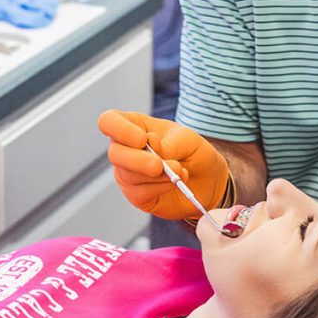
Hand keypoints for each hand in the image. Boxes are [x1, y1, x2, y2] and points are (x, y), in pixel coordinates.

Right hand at [97, 110, 229, 220]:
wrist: (209, 179)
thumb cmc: (194, 152)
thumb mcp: (188, 139)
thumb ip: (169, 143)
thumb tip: (153, 149)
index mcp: (133, 126)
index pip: (108, 122)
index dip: (120, 130)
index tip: (142, 139)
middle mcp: (125, 149)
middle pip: (114, 153)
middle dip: (138, 160)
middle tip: (159, 165)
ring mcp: (127, 173)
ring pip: (128, 175)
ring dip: (157, 175)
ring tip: (179, 170)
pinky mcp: (136, 195)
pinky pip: (139, 193)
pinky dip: (160, 187)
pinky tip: (175, 182)